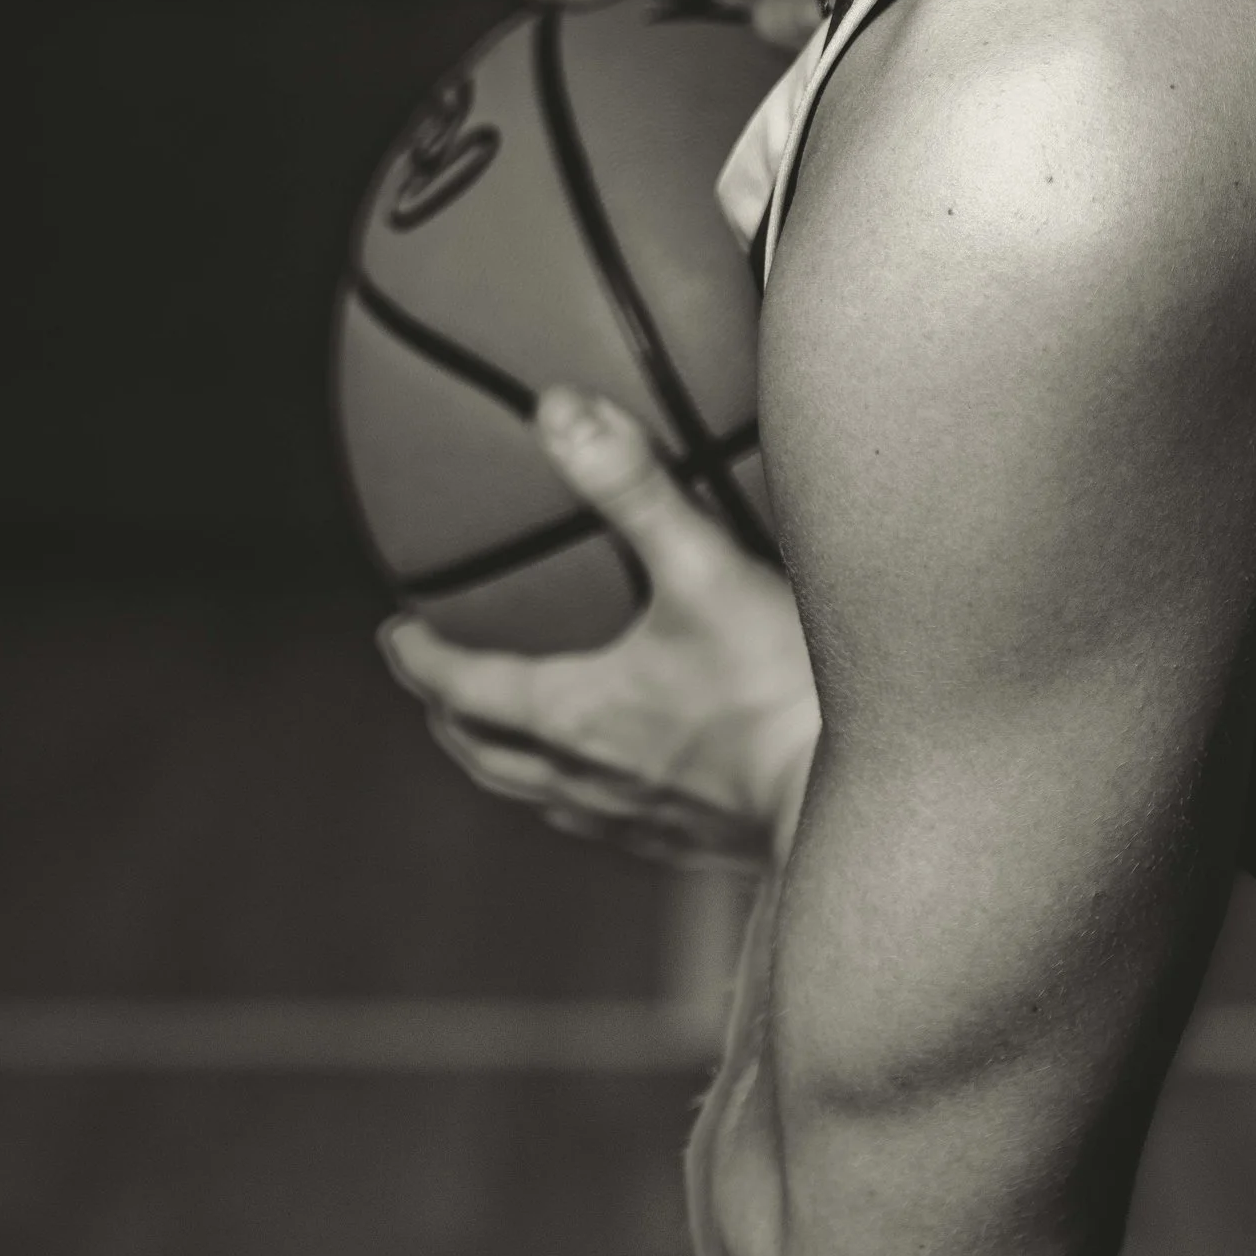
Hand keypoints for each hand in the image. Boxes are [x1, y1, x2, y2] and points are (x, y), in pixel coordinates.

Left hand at [382, 393, 820, 864]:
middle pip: (488, 755)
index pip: (467, 688)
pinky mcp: (689, 845)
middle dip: (453, 719)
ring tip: (508, 738)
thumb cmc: (779, 684)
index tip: (395, 636)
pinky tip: (616, 784)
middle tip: (438, 688)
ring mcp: (637, 821)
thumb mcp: (703, 566)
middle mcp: (588, 777)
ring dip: (507, 764)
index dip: (424, 661)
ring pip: (541, 796)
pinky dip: (580, 796)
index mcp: (574, 714)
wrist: (860, 797)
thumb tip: (558, 410)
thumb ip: (632, 484)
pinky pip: (606, 825)